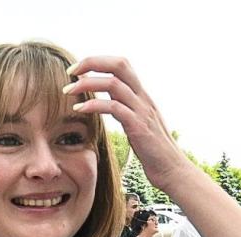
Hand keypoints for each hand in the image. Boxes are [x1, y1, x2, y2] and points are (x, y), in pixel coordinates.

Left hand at [64, 56, 187, 188]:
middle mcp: (143, 98)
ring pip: (114, 84)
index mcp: (141, 96)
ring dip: (87, 83)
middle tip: (70, 71)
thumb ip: (126, 110)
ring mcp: (142, 111)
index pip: (121, 65)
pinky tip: (79, 110)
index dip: (98, 61)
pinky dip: (94, 105)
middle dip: (92, 62)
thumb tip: (109, 103)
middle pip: (119, 65)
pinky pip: (114, 107)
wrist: (173, 171)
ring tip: (67, 90)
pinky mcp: (138, 126)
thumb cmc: (153, 151)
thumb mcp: (138, 124)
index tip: (78, 69)